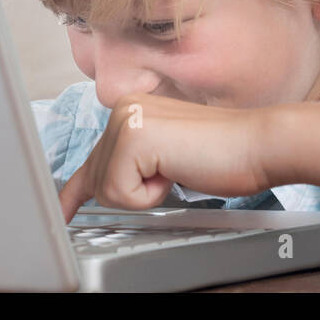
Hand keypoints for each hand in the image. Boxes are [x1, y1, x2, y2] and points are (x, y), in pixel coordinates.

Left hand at [57, 92, 275, 222]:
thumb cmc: (223, 155)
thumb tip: (98, 189)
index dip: (74, 193)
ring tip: (178, 169)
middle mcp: (121, 108)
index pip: (92, 159)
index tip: (62, 212)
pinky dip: (150, 196)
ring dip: (144, 194)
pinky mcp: (132, 137)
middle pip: (95, 180)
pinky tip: (175, 170)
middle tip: (174, 173)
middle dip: (132, 193)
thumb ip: (132, 165)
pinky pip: (121, 193)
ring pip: (106, 190)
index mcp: (129, 109)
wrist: (257, 145)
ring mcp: (124, 119)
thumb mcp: (165, 159)